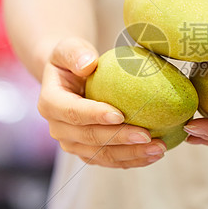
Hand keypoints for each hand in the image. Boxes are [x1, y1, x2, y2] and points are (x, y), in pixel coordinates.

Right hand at [37, 37, 168, 167]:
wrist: (70, 79)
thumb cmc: (72, 60)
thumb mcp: (70, 48)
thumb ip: (76, 52)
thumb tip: (88, 64)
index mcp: (49, 103)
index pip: (72, 112)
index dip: (95, 115)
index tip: (120, 115)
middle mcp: (58, 128)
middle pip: (90, 138)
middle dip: (120, 139)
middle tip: (148, 135)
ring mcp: (72, 144)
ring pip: (102, 155)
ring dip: (131, 154)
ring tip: (158, 148)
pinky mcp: (87, 153)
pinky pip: (110, 160)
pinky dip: (132, 160)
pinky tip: (153, 155)